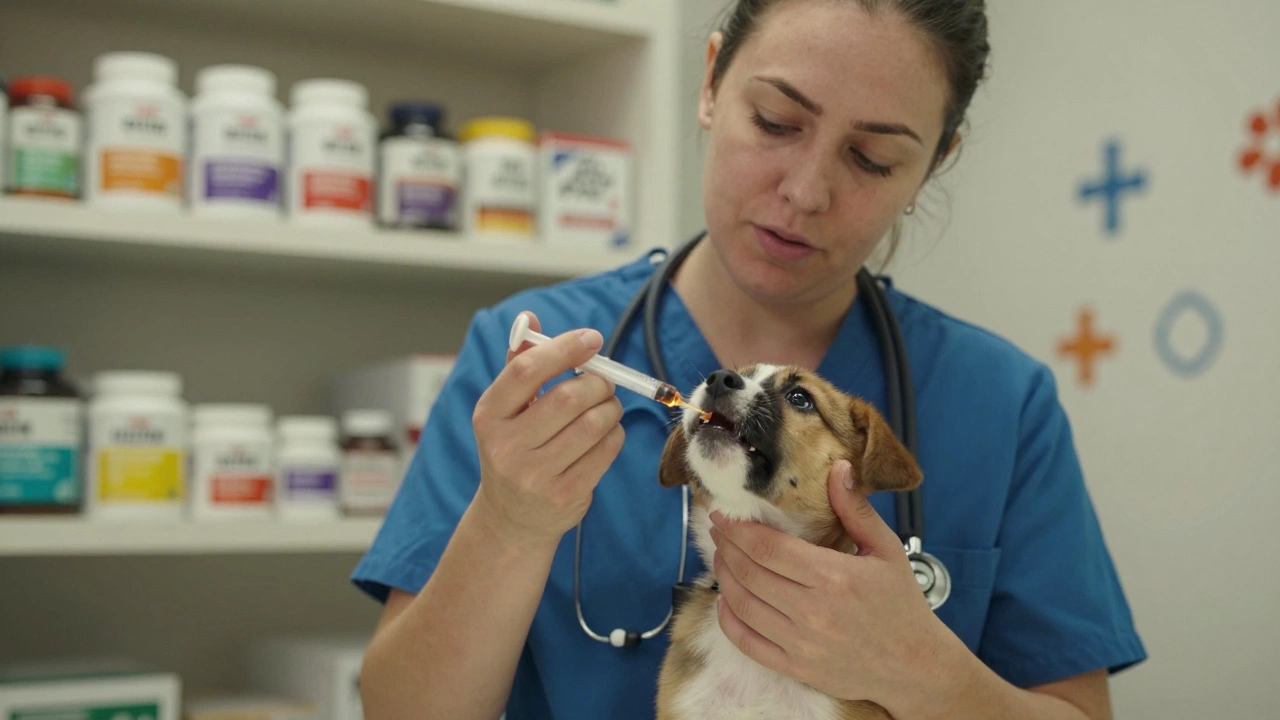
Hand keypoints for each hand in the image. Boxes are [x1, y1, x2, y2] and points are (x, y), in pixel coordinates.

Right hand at [471, 311, 624, 545]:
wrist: (512, 518)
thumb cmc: (514, 449)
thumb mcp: (506, 410)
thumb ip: (519, 363)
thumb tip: (530, 317)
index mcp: (489, 415)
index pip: (526, 370)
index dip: (564, 349)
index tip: (591, 339)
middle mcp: (507, 446)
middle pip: (568, 397)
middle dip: (597, 382)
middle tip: (603, 381)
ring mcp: (536, 474)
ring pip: (594, 423)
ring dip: (610, 407)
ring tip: (604, 407)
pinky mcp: (566, 494)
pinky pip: (607, 450)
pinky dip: (614, 434)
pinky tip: (603, 435)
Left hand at [708, 459, 950, 703]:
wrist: (915, 668)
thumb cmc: (901, 604)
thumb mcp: (886, 550)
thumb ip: (856, 509)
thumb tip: (837, 467)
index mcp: (834, 577)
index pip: (768, 548)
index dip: (738, 529)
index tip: (722, 514)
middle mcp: (813, 612)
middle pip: (750, 573)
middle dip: (726, 548)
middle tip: (718, 531)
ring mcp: (801, 644)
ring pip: (742, 606)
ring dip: (724, 578)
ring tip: (720, 558)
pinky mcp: (796, 668)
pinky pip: (747, 643)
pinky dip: (728, 619)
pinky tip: (724, 600)